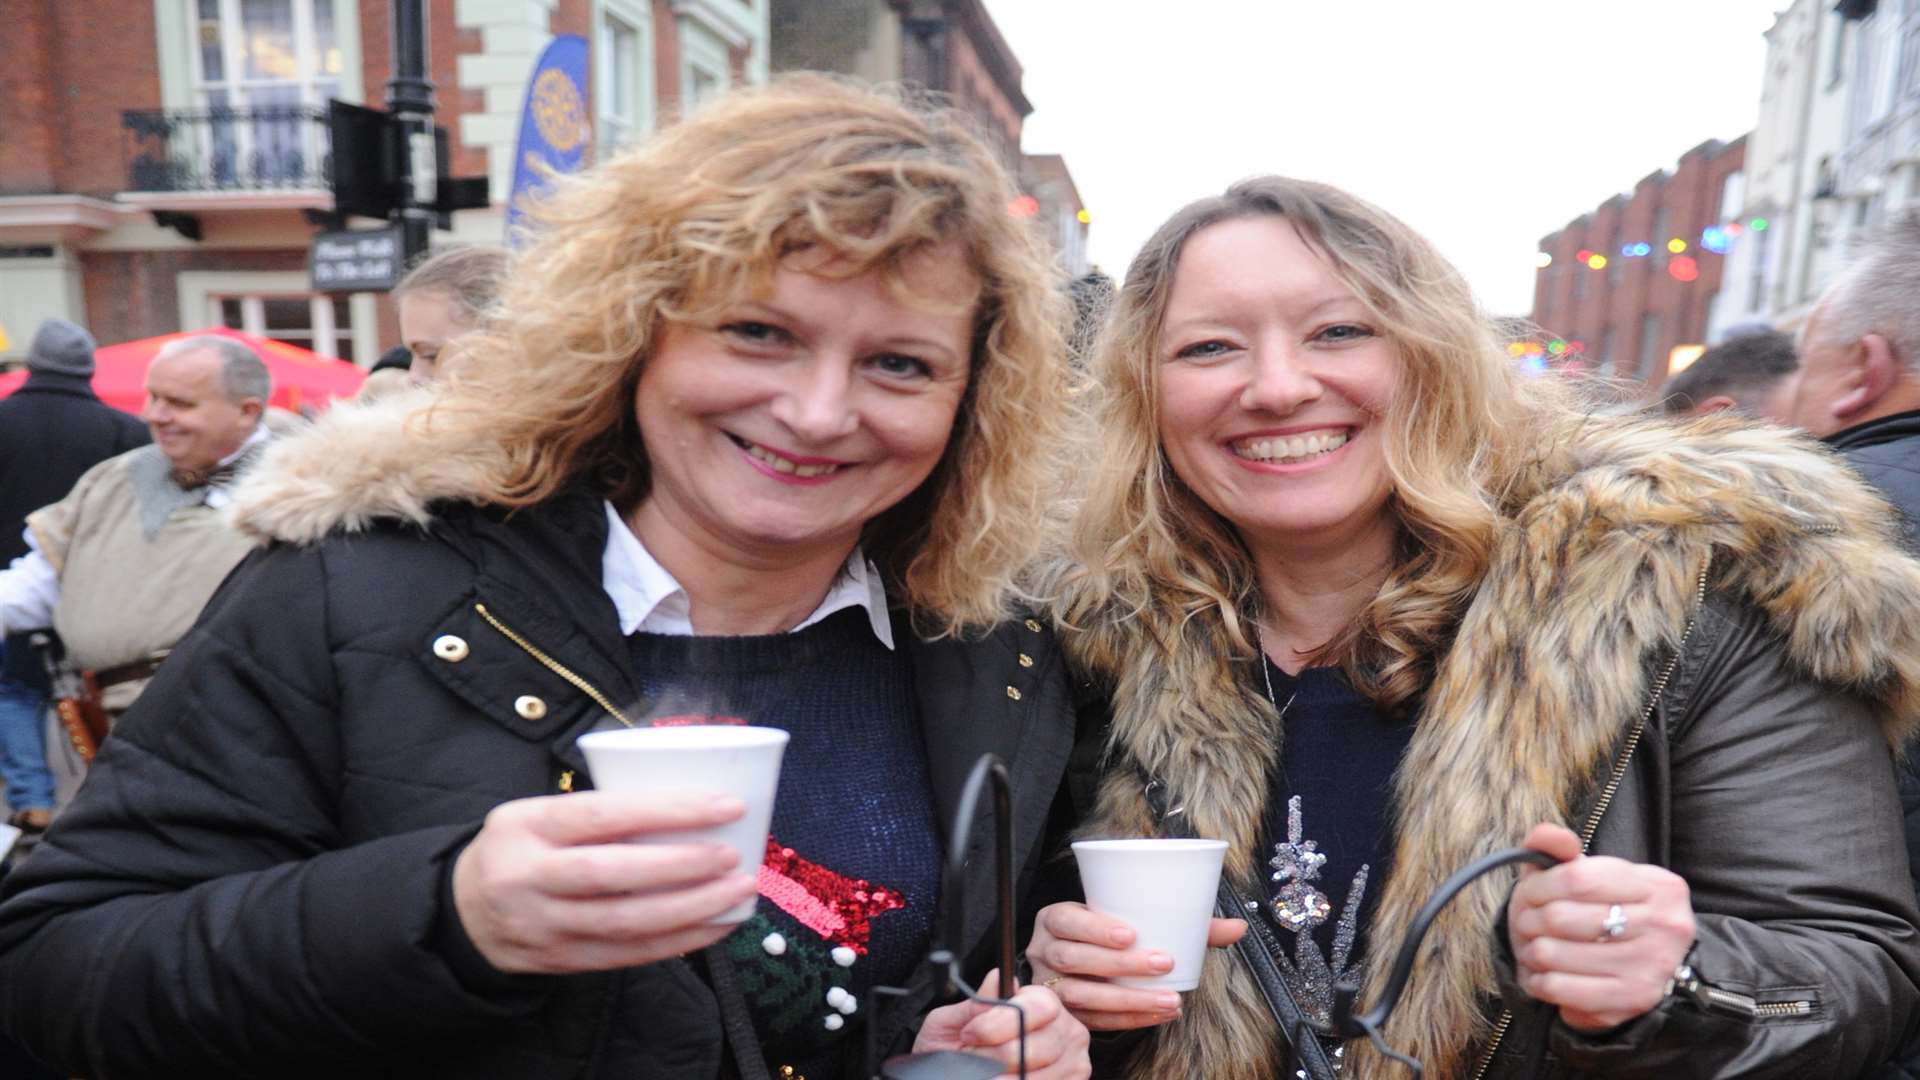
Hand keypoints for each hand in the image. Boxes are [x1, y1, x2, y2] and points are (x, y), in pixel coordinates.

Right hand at [451, 790, 758, 973]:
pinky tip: (715, 926)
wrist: (460, 913)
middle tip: (733, 856)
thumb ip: (595, 810)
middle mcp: (530, 876)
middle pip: (612, 873)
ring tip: (738, 891)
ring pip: (624, 922)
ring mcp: (543, 925)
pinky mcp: (559, 961)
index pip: (602, 813)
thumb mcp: (536, 812)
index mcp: (527, 824)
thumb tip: (688, 799)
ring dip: (691, 909)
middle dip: (683, 865)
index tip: (725, 804)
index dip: (668, 809)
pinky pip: (626, 956)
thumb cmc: (520, 848)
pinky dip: (677, 942)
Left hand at [914, 970, 1090, 1078]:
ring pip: (1035, 1076)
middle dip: (995, 1056)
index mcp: (1042, 1003)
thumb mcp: (956, 1021)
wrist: (955, 1072)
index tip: (970, 1034)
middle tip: (973, 1057)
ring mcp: (1074, 1062)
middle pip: (1036, 1047)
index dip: (1000, 1023)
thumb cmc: (959, 1047)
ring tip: (984, 1072)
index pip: (1038, 1007)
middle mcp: (1067, 1030)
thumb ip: (977, 1003)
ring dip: (1001, 1077)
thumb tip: (998, 978)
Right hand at [1024, 901, 1245, 1029]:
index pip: (1066, 920)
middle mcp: (1044, 951)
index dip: (1094, 927)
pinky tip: (1156, 1015)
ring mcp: (1049, 986)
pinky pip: (1092, 1021)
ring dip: (1128, 999)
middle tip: (1163, 964)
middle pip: (1074, 959)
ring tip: (1168, 1000)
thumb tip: (1238, 927)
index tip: (1130, 933)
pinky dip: (1127, 1020)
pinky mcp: (1064, 1014)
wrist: (1079, 957)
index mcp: (1055, 918)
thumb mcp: (1131, 917)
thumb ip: (1183, 919)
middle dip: (1120, 965)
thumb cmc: (1108, 933)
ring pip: (1081, 995)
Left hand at [1507, 823, 1696, 1031]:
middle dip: (1529, 920)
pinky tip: (1542, 976)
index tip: (1527, 894)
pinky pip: (1562, 988)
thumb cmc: (1607, 911)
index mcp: (1658, 885)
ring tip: (1534, 949)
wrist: (1648, 964)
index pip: (1576, 878)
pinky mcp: (1634, 1000)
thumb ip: (1560, 848)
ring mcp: (1651, 965)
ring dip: (1531, 952)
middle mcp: (1664, 925)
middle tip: (1525, 924)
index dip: (1538, 886)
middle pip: (1562, 917)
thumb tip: (1544, 835)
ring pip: (1555, 954)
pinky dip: (1540, 982)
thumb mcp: (1590, 873)